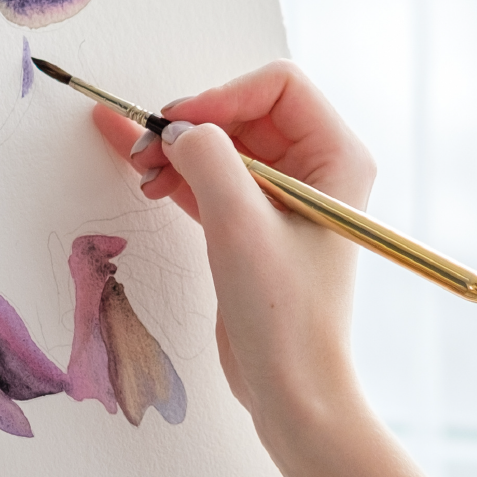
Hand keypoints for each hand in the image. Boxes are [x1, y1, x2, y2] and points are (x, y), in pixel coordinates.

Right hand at [90, 63, 376, 446]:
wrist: (291, 390)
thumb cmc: (284, 313)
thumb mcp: (239, 223)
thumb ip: (207, 158)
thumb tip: (176, 128)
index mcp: (337, 157)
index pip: (279, 86)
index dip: (222, 96)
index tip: (178, 126)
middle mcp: (317, 169)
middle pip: (245, 111)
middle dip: (192, 122)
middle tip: (144, 145)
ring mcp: (284, 198)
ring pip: (222, 145)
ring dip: (178, 148)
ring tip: (138, 165)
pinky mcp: (254, 225)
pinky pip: (211, 179)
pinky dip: (178, 173)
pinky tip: (144, 177)